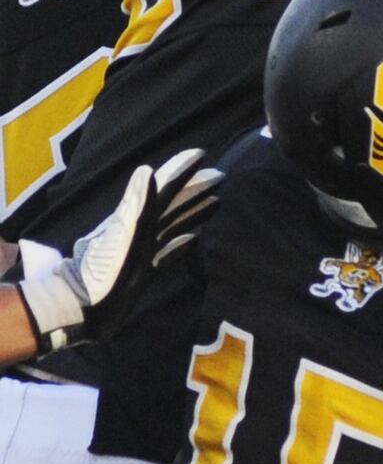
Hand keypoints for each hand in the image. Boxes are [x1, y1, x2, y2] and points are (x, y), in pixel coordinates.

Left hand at [18, 149, 217, 351]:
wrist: (82, 308)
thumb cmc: (101, 272)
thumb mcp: (120, 234)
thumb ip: (136, 204)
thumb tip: (147, 169)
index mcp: (136, 218)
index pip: (163, 187)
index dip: (180, 170)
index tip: (201, 154)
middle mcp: (141, 230)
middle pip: (171, 204)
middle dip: (193, 190)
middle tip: (219, 176)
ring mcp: (143, 250)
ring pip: (172, 225)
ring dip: (192, 213)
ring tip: (216, 202)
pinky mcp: (145, 271)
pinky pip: (168, 253)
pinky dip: (182, 244)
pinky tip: (195, 239)